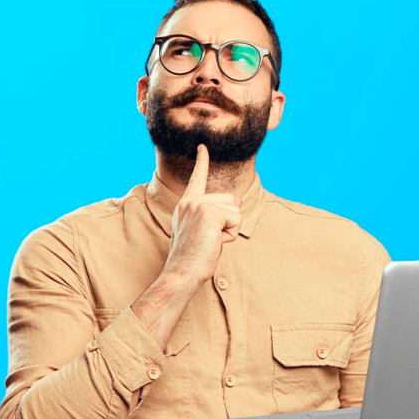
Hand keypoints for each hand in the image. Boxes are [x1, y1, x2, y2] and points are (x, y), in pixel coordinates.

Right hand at [163, 144, 241, 284]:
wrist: (182, 272)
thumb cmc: (191, 258)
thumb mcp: (198, 230)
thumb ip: (210, 214)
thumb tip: (235, 202)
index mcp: (186, 204)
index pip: (197, 178)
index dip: (202, 162)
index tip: (203, 147)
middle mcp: (191, 201)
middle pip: (230, 200)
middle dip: (229, 221)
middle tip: (209, 238)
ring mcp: (200, 206)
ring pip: (235, 210)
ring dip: (230, 229)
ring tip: (211, 241)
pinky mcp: (210, 213)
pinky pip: (236, 221)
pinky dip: (230, 235)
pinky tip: (214, 243)